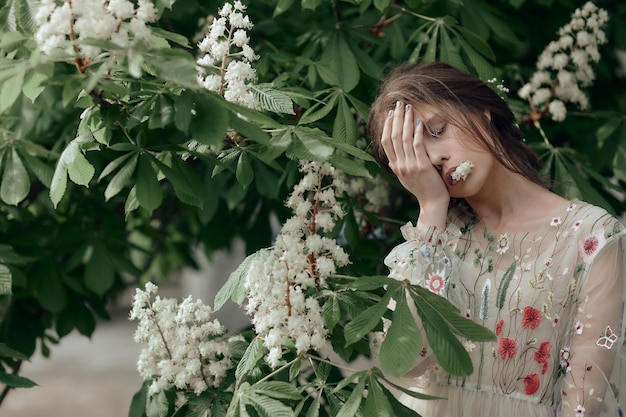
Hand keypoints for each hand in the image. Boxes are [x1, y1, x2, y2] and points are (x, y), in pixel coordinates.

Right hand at [380, 101, 449, 225]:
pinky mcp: (421, 166)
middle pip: (393, 137)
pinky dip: (416, 132)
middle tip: (398, 104)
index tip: (390, 114)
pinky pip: (416, 145)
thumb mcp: (407, 177)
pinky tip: (418, 121)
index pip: (385, 142)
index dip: (386, 126)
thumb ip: (402, 165)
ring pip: (403, 138)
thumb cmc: (423, 189)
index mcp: (394, 166)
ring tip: (408, 108)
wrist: (432, 203)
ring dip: (405, 121)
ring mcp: (409, 165)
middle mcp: (399, 165)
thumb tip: (396, 155)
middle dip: (395, 118)